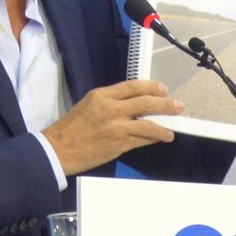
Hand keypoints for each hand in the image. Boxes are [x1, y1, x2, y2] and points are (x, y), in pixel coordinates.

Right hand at [42, 80, 183, 175]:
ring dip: (163, 127)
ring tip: (172, 130)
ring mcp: (116, 128)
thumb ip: (111, 102)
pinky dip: (152, 139)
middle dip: (165, 104)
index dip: (151, 87)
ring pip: (147, 124)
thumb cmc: (71, 127)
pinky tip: (159, 139)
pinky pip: (141, 140)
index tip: (163, 89)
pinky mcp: (119, 145)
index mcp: (102, 95)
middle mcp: (111, 109)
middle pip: (145, 102)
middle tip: (177, 106)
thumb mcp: (89, 105)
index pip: (133, 86)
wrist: (58, 149)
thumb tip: (134, 104)